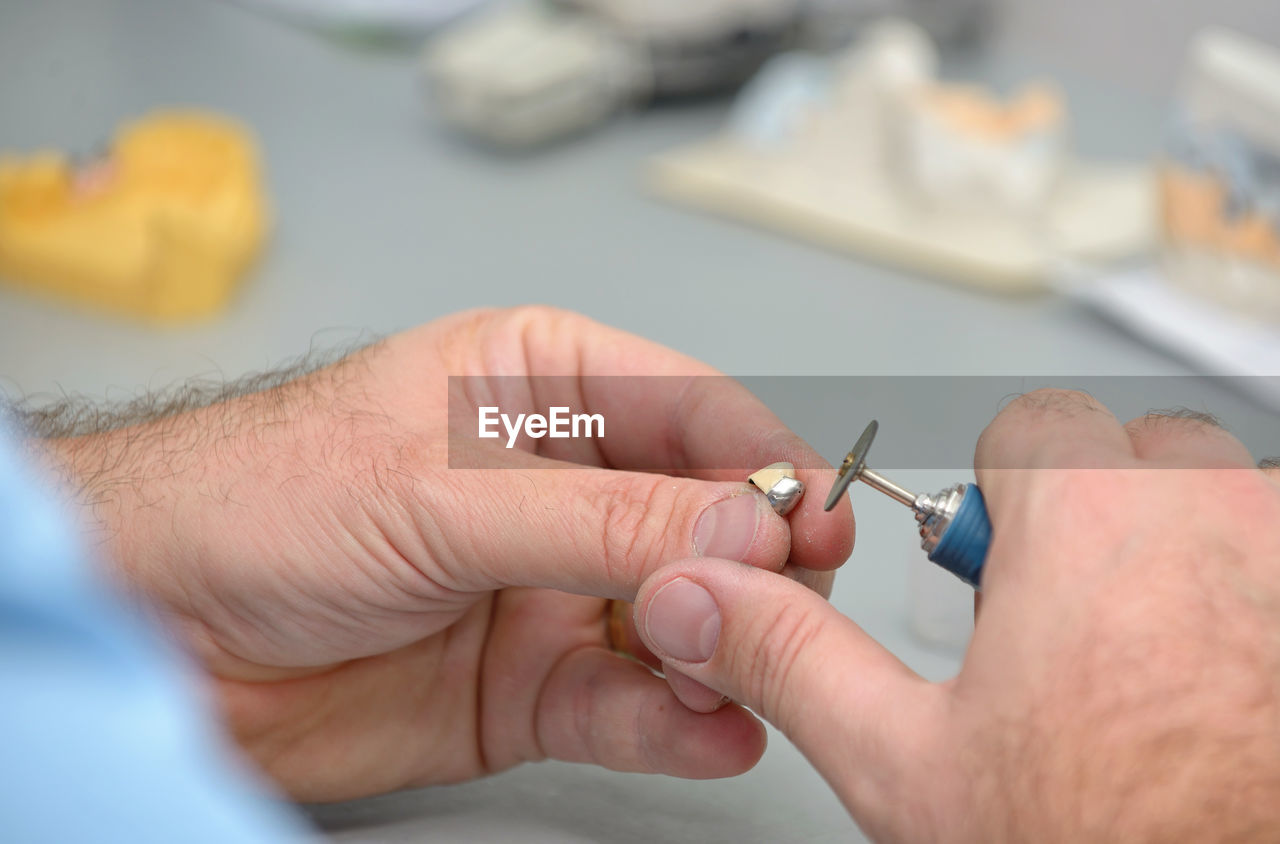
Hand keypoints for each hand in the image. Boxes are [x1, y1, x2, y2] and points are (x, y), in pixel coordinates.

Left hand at [37, 306, 852, 801]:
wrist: (156, 630)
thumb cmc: (257, 501)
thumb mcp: (437, 494)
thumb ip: (595, 518)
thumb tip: (742, 523)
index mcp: (541, 385)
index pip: (693, 411)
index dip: (764, 463)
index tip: (818, 519)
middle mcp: (562, 486)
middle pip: (706, 521)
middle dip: (753, 569)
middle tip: (780, 611)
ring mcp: (554, 588)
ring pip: (682, 619)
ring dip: (722, 652)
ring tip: (732, 677)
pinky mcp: (533, 685)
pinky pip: (631, 704)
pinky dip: (678, 723)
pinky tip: (710, 732)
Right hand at [633, 390, 1279, 840]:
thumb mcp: (909, 766)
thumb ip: (793, 659)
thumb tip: (702, 600)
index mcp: (1090, 517)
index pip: (1033, 422)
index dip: (1001, 499)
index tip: (1006, 571)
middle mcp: (1219, 511)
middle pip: (1135, 453)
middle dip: (1097, 522)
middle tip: (1075, 639)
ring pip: (1225, 502)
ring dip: (1184, 559)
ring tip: (1156, 678)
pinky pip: (1276, 557)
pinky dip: (1250, 601)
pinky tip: (1225, 699)